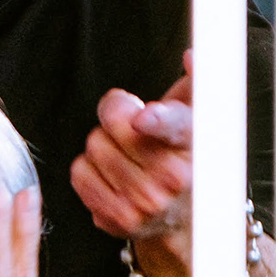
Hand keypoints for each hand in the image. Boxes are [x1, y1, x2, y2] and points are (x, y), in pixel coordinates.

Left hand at [70, 53, 192, 252]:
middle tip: (133, 129)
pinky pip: (80, 175)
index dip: (157, 120)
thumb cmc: (187, 157)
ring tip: (126, 155)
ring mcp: (144, 203)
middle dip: (117, 118)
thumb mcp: (197, 118)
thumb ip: (196, 82)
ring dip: (103, 144)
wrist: (185, 215)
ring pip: (94, 147)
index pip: (175, 128)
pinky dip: (89, 169)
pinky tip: (112, 174)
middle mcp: (172, 179)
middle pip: (114, 124)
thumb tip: (192, 56)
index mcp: (195, 145)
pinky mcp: (118, 220)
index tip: (142, 118)